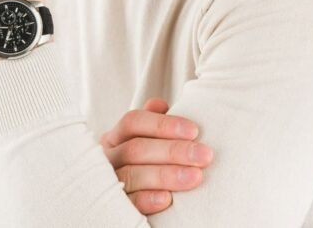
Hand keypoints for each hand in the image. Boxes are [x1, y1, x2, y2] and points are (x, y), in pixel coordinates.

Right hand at [99, 98, 213, 215]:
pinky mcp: (114, 207)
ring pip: (132, 174)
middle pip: (136, 149)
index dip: (163, 124)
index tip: (194, 131)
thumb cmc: (142, 163)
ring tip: (195, 176)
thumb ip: (152, 121)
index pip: (133, 121)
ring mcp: (109, 182)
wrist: (125, 198)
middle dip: (173, 150)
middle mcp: (108, 157)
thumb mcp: (142, 140)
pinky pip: (129, 203)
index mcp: (115, 136)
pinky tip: (168, 199)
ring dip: (166, 175)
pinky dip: (148, 199)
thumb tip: (161, 105)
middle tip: (204, 155)